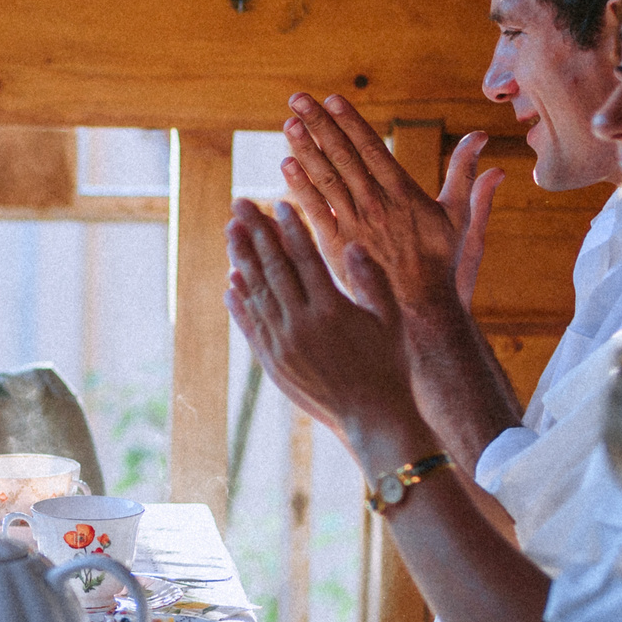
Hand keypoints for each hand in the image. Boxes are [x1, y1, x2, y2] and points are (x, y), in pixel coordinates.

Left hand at [225, 198, 419, 442]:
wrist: (374, 419)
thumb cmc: (390, 366)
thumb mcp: (390, 320)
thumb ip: (371, 280)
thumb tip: (352, 244)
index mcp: (333, 309)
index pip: (304, 257)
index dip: (289, 228)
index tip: (278, 203)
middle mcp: (302, 325)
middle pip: (272, 268)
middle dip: (254, 232)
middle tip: (239, 203)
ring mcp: (283, 345)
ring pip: (256, 293)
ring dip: (241, 260)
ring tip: (230, 232)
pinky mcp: (273, 364)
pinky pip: (250, 326)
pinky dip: (240, 303)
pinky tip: (231, 282)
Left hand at [280, 93, 501, 312]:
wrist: (420, 309)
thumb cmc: (441, 262)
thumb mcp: (460, 216)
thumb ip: (465, 174)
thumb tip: (480, 137)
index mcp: (403, 193)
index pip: (372, 148)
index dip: (350, 122)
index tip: (332, 100)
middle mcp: (375, 204)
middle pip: (343, 156)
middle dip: (320, 126)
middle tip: (299, 99)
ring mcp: (353, 224)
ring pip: (326, 179)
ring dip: (306, 149)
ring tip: (289, 123)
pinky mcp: (336, 246)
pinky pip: (315, 210)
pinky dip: (301, 187)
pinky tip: (286, 165)